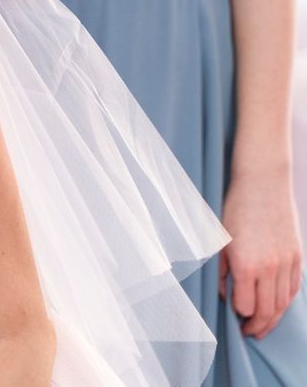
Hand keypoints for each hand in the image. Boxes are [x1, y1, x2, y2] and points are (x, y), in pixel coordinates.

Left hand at [219, 166, 303, 337]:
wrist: (263, 183)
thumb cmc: (234, 209)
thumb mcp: (218, 239)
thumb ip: (220, 271)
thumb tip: (223, 295)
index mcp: (246, 264)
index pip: (246, 306)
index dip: (238, 315)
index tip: (232, 318)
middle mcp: (270, 267)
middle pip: (268, 310)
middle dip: (257, 326)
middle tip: (248, 332)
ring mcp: (287, 263)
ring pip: (284, 303)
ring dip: (273, 319)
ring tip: (262, 326)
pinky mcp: (298, 257)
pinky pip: (294, 288)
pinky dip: (286, 302)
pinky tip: (277, 306)